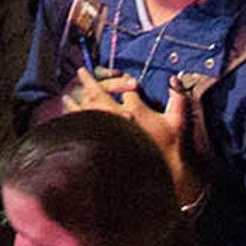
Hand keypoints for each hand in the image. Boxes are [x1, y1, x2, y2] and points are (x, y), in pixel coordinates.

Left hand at [62, 67, 200, 201]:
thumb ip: (178, 99)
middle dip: (89, 82)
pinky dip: (73, 118)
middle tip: (81, 71)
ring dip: (76, 101)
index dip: (123, 81)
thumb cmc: (168, 148)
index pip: (125, 88)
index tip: (120, 79)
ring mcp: (105, 130)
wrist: (160, 173)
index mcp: (133, 110)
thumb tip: (175, 79)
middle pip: (98, 94)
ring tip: (67, 95)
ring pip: (85, 110)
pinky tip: (69, 117)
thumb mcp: (177, 121)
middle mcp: (116, 117)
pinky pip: (81, 126)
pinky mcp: (98, 144)